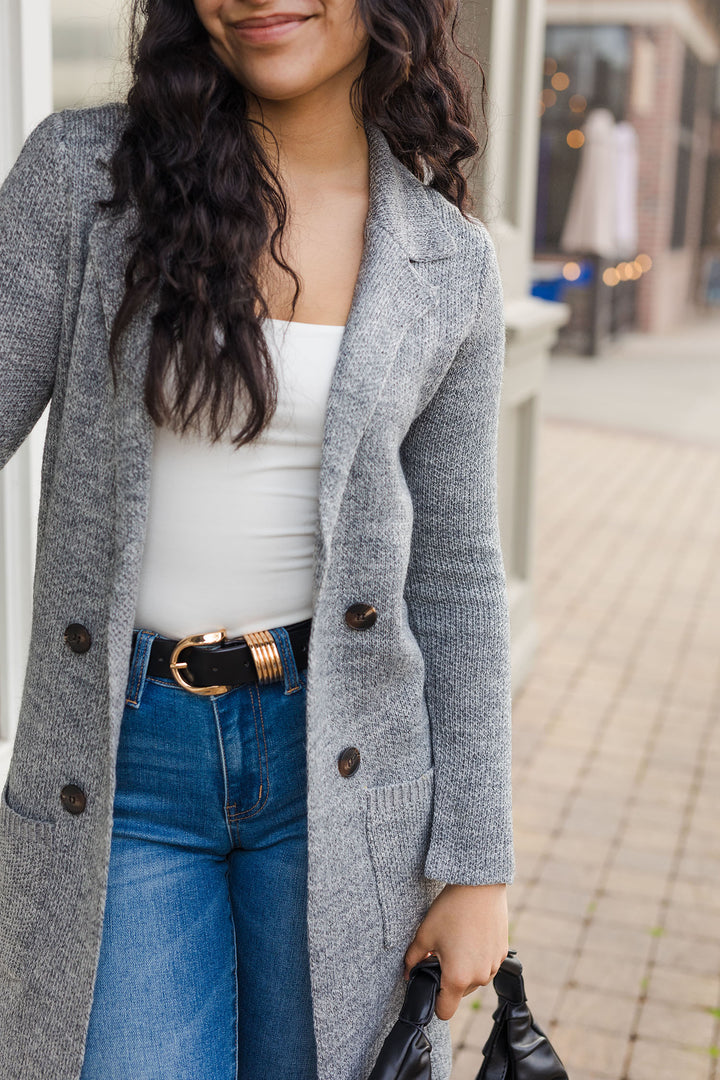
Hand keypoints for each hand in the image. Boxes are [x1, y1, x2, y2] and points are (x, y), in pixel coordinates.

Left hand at [403, 882, 508, 1020]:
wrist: (479, 886)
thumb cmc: (450, 910)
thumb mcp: (424, 935)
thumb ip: (412, 960)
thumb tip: (407, 973)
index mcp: (458, 978)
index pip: (444, 1011)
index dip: (433, 1002)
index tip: (429, 985)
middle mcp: (479, 977)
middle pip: (459, 993)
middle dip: (448, 979)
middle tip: (440, 954)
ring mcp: (493, 966)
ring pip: (474, 979)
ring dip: (464, 969)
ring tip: (456, 942)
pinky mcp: (502, 954)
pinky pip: (486, 965)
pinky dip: (477, 958)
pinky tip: (470, 936)